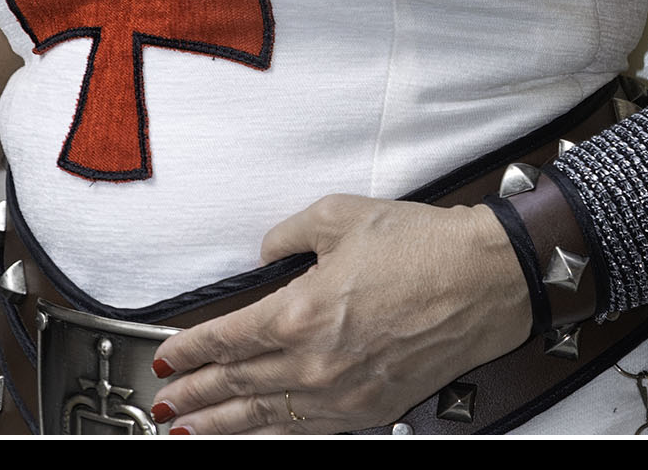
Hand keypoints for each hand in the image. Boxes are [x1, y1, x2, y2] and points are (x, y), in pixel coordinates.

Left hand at [150, 196, 531, 434]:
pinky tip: (256, 432)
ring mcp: (344, 394)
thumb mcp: (339, 215)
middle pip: (238, 385)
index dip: (190, 351)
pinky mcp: (371, 409)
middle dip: (195, 395)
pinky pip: (308, 428)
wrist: (483, 282)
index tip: (166, 358)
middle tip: (164, 402)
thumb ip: (288, 235)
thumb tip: (265, 253)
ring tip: (189, 431)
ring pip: (267, 418)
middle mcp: (316, 363)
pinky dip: (273, 433)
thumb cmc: (420, 247)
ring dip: (222, 426)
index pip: (228, 339)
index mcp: (302, 313)